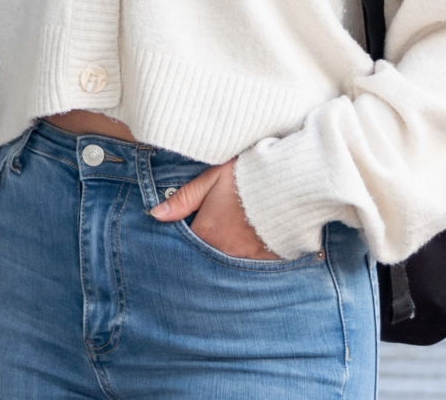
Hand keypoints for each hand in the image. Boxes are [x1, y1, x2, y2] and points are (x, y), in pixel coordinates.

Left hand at [148, 158, 279, 259]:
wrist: (290, 183)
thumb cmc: (247, 178)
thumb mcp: (212, 179)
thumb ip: (183, 199)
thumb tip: (155, 214)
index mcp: (207, 232)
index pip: (186, 245)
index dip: (185, 238)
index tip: (192, 229)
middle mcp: (224, 251)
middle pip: (206, 259)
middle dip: (205, 252)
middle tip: (213, 236)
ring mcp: (247, 259)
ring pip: (228, 264)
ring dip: (226, 255)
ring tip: (231, 241)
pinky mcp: (268, 262)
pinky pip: (251, 267)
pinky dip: (247, 260)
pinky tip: (249, 247)